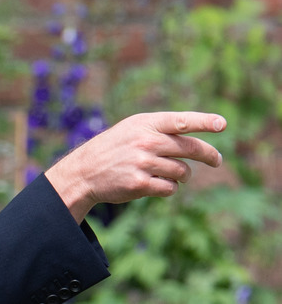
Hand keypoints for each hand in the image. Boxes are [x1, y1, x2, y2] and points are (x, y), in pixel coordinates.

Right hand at [44, 111, 225, 222]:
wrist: (85, 170)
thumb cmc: (114, 148)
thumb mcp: (133, 129)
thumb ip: (161, 130)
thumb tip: (197, 143)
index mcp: (145, 124)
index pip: (180, 120)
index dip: (203, 121)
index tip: (222, 124)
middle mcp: (145, 141)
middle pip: (190, 149)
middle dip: (209, 155)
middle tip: (217, 160)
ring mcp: (143, 163)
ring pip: (183, 171)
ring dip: (182, 175)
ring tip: (167, 173)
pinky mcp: (140, 184)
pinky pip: (170, 188)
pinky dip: (169, 188)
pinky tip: (156, 184)